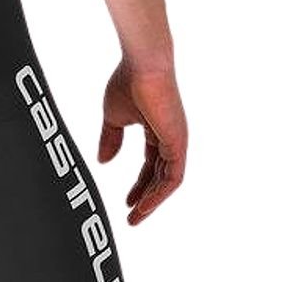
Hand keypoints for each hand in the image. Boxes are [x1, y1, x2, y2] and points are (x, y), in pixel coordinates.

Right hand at [98, 58, 187, 224]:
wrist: (142, 64)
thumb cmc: (128, 81)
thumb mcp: (113, 116)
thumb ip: (110, 139)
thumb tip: (103, 162)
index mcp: (156, 129)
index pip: (150, 163)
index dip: (138, 183)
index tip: (125, 201)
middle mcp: (169, 137)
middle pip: (159, 176)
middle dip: (146, 198)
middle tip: (132, 217)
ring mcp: (176, 141)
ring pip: (168, 181)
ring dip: (152, 201)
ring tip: (136, 217)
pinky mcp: (178, 143)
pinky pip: (172, 177)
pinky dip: (159, 193)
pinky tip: (144, 205)